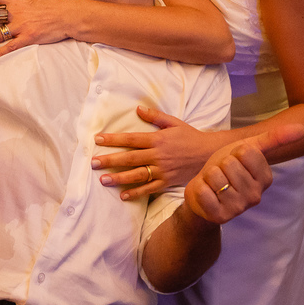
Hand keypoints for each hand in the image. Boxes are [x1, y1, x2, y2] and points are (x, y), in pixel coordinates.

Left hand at [92, 106, 215, 199]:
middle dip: (110, 160)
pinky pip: (149, 189)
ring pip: (137, 175)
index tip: (97, 139)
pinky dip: (136, 193)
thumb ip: (155, 116)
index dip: (113, 139)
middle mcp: (158, 155)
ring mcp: (162, 170)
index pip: (131, 139)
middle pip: (130, 158)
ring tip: (103, 179)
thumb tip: (138, 109)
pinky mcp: (167, 182)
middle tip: (93, 162)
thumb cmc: (191, 137)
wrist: (210, 154)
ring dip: (119, 178)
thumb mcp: (174, 123)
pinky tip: (123, 195)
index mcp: (157, 139)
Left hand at [184, 124, 303, 223]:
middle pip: (230, 163)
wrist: (204, 192)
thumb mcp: (248, 148)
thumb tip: (302, 128)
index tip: (235, 162)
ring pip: (216, 176)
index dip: (234, 153)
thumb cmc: (227, 168)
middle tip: (223, 175)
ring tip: (215, 184)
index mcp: (266, 178)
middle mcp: (256, 196)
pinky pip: (204, 191)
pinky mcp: (220, 217)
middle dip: (220, 165)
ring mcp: (239, 208)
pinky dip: (200, 189)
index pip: (246, 152)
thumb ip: (274, 138)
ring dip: (209, 176)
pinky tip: (207, 194)